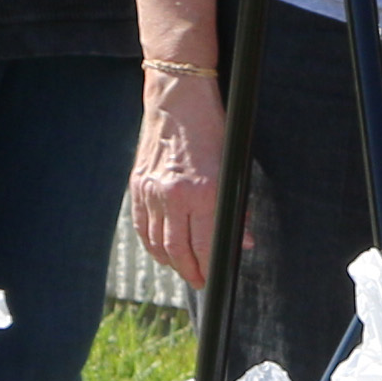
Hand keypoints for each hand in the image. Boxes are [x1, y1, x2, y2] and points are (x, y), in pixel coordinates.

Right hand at [127, 77, 222, 285]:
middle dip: (190, 271)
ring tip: (184, 270)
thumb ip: (236, 206)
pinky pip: (142, 225)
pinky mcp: (137, 185)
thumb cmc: (212, 128)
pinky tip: (162, 251)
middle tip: (201, 281)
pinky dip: (152, 244)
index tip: (217, 276)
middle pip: (177, 249)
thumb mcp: (232, 166)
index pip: (205, 243)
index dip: (211, 266)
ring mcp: (151, 191)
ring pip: (157, 242)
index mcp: (202, 191)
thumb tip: (243, 239)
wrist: (176, 99)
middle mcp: (173, 195)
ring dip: (171, 262)